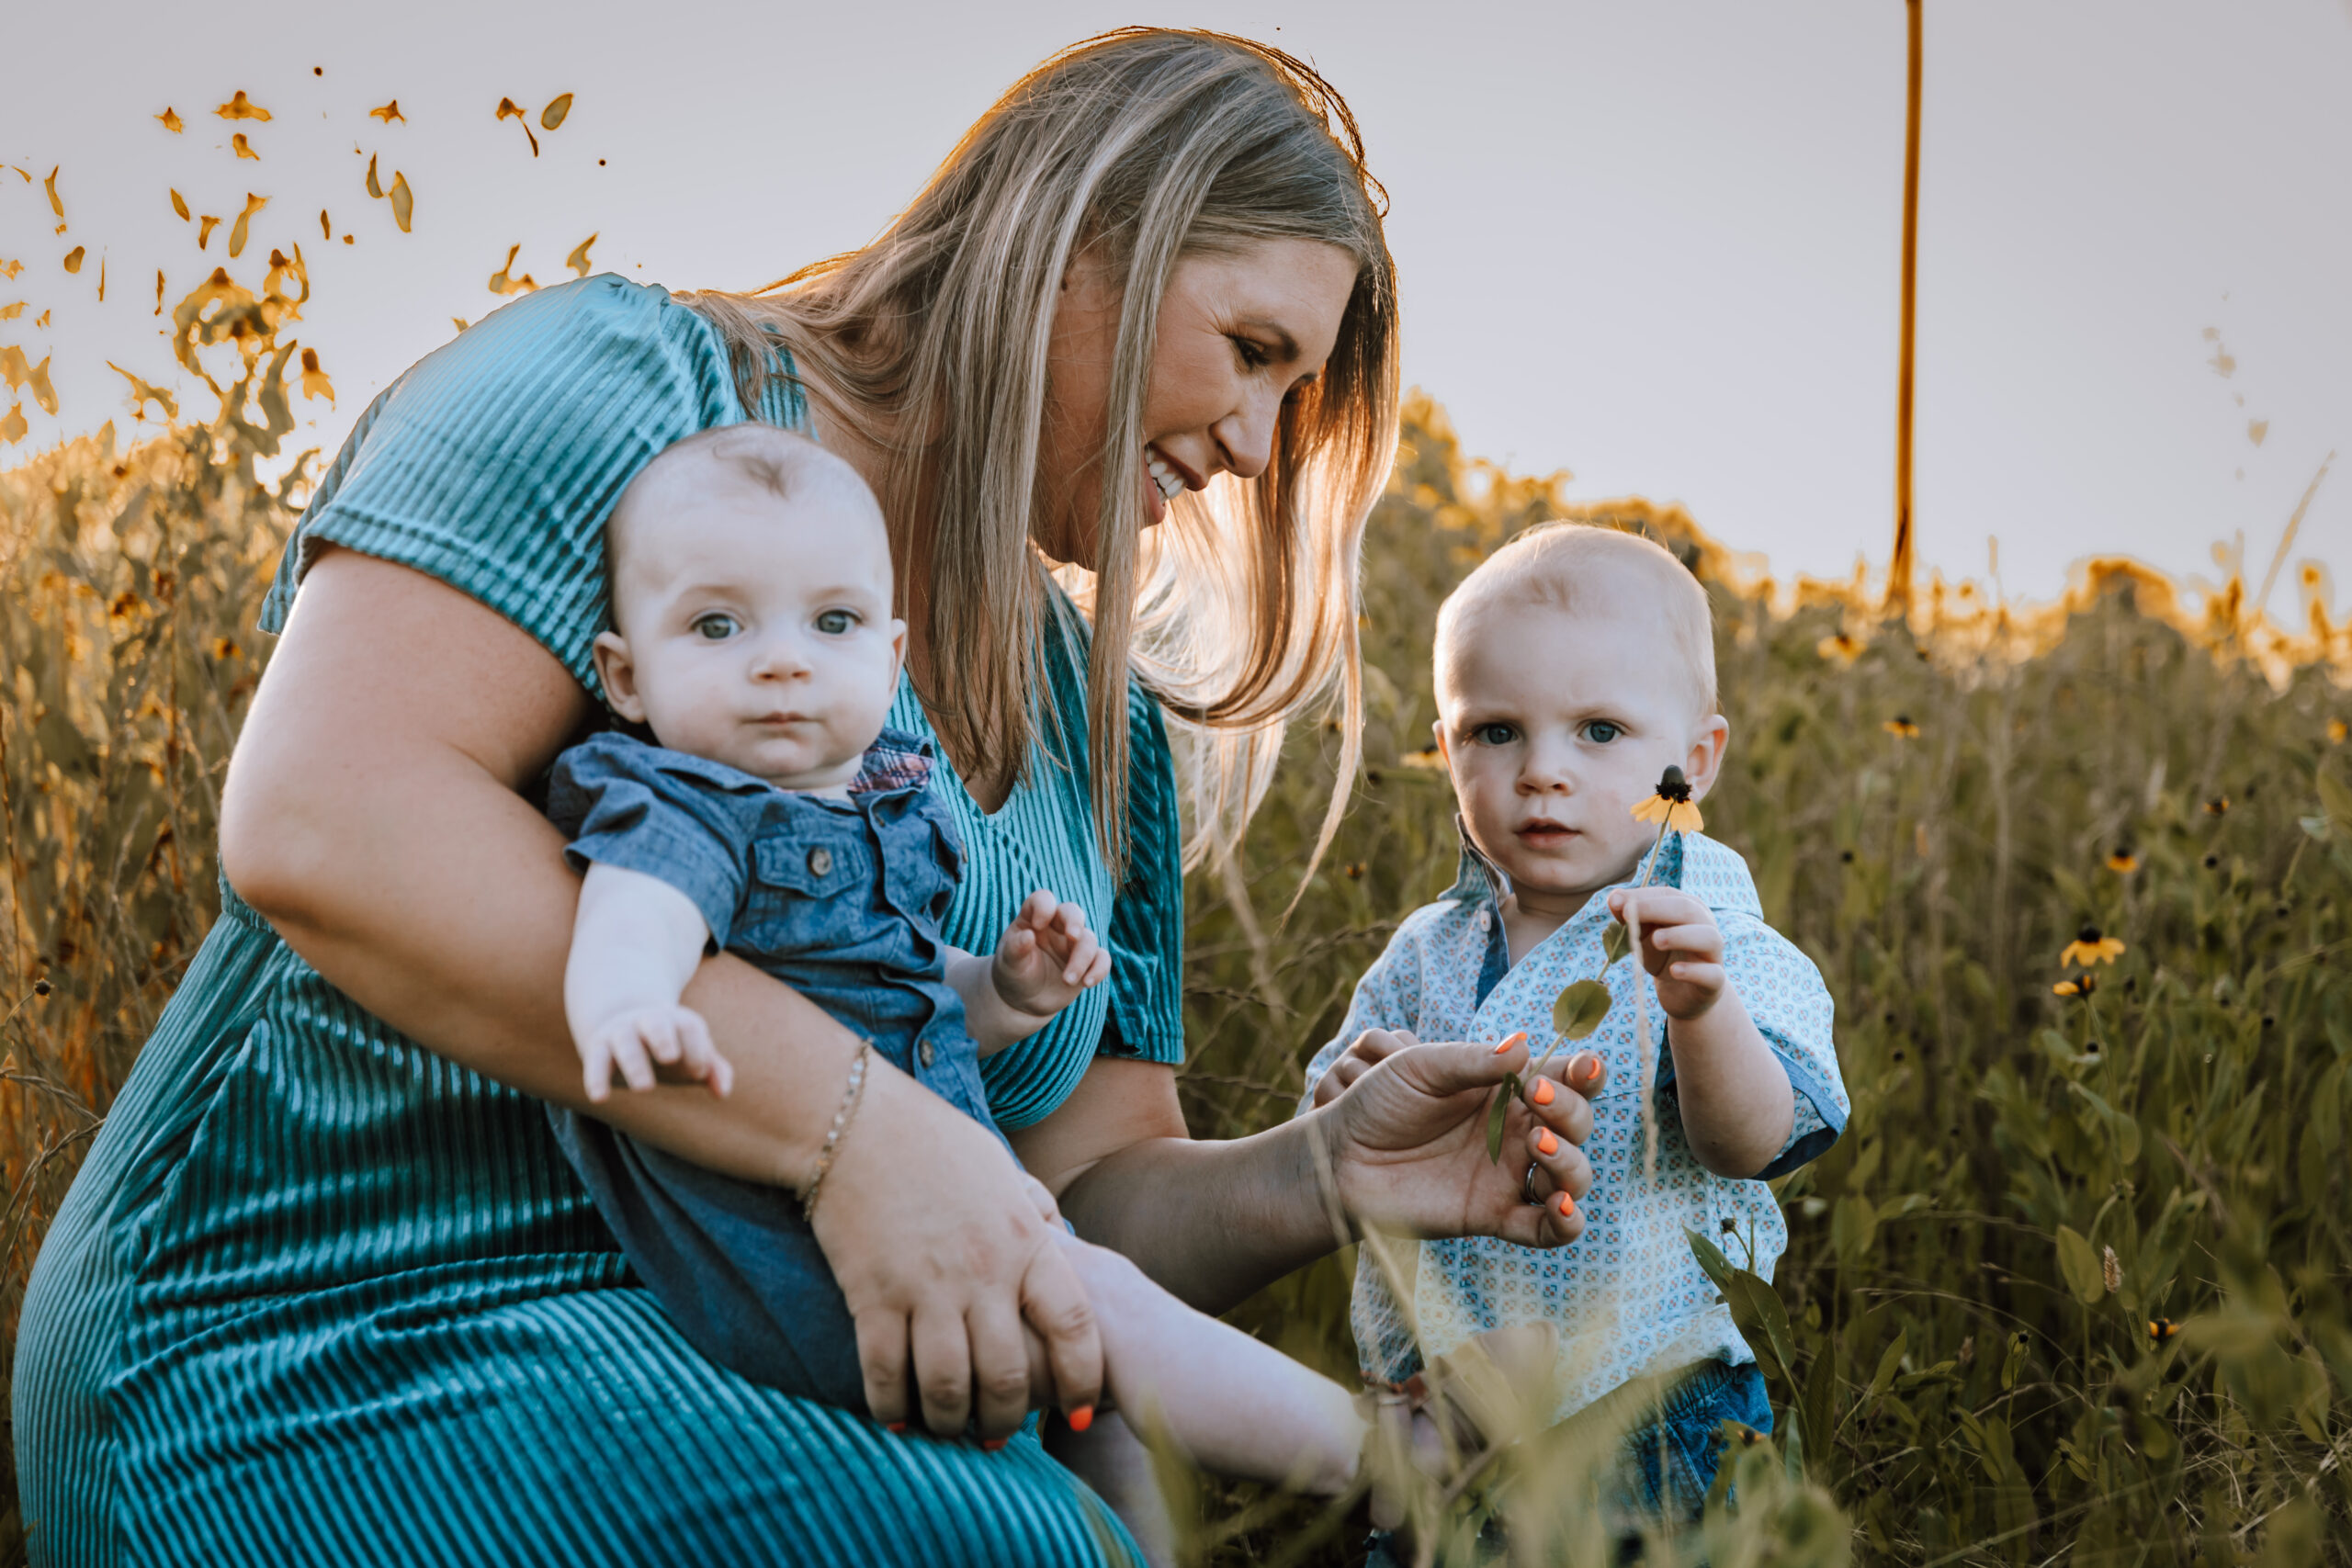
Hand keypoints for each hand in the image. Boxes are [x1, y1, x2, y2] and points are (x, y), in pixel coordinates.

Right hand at [577, 1003, 731, 1101]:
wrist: (622, 1021)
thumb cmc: (669, 1045)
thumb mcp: (692, 1053)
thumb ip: (713, 1069)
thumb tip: (722, 1092)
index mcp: (676, 1021)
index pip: (689, 1028)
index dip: (696, 1048)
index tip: (699, 1072)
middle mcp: (647, 1023)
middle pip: (655, 1025)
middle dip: (663, 1038)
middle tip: (670, 1058)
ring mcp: (621, 1033)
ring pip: (625, 1042)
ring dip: (634, 1063)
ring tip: (646, 1088)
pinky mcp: (598, 1050)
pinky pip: (595, 1062)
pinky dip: (596, 1079)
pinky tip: (599, 1098)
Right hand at [813, 1064, 1103, 1440]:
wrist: (853, 1122)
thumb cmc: (932, 1141)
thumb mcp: (1001, 1170)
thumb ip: (1033, 1211)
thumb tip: (1058, 1240)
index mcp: (1024, 1240)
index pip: (1072, 1325)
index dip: (1081, 1377)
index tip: (1079, 1409)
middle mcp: (983, 1271)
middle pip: (1009, 1375)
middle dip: (1009, 1419)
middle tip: (1000, 1435)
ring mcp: (926, 1287)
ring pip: (948, 1387)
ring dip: (951, 1421)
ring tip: (949, 1429)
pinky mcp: (872, 1295)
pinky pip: (886, 1373)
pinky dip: (892, 1407)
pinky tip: (895, 1419)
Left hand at [992, 891, 1110, 1018]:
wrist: (1024, 999)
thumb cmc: (1013, 973)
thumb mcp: (1008, 962)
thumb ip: (1015, 948)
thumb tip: (1028, 935)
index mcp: (1034, 917)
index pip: (1043, 900)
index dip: (1044, 907)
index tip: (1037, 925)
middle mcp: (1057, 926)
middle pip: (1072, 912)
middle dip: (1075, 922)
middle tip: (1073, 936)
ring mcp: (1074, 944)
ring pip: (1088, 939)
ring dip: (1081, 959)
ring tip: (1067, 980)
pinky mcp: (1088, 962)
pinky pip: (1102, 959)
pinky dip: (1099, 969)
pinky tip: (1087, 983)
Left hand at [1315, 1036, 1608, 1249]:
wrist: (1339, 1156)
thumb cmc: (1377, 1102)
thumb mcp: (1420, 1067)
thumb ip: (1472, 1060)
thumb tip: (1525, 1048)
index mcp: (1505, 1092)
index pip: (1565, 1080)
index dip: (1585, 1073)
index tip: (1584, 1065)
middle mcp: (1516, 1133)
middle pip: (1577, 1124)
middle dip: (1571, 1109)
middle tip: (1536, 1096)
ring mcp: (1508, 1176)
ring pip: (1573, 1176)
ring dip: (1571, 1161)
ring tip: (1537, 1143)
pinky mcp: (1494, 1216)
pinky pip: (1547, 1230)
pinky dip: (1567, 1222)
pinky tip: (1560, 1206)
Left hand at [1607, 888, 1727, 1020]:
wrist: (1684, 995)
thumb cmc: (1663, 958)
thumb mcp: (1643, 937)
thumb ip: (1629, 918)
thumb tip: (1613, 899)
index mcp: (1688, 910)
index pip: (1668, 895)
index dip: (1642, 896)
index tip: (1615, 901)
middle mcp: (1705, 926)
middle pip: (1689, 909)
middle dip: (1656, 909)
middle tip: (1629, 915)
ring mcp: (1713, 954)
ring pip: (1709, 937)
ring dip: (1681, 936)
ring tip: (1657, 940)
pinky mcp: (1715, 981)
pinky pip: (1712, 974)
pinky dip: (1693, 971)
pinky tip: (1674, 971)